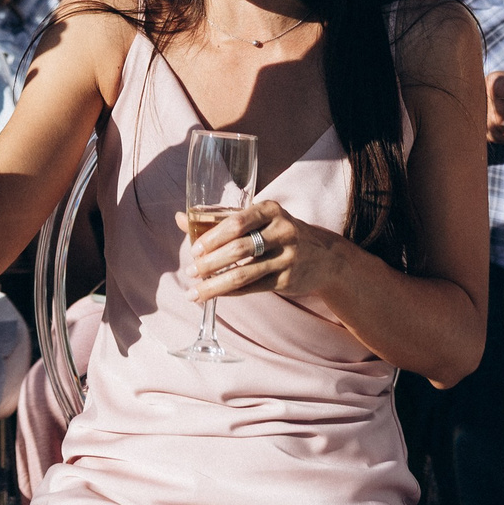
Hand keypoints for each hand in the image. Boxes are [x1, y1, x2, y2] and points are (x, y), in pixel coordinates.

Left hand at [182, 197, 349, 305]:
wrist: (324, 257)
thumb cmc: (279, 234)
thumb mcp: (258, 219)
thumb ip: (219, 219)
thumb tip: (179, 218)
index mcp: (271, 210)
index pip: (238, 221)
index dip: (213, 237)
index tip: (194, 250)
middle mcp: (282, 231)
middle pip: (239, 249)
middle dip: (210, 262)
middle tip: (190, 271)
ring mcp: (287, 257)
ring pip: (244, 274)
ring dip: (215, 284)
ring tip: (195, 292)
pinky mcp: (288, 280)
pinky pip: (252, 288)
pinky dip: (229, 292)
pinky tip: (214, 295)